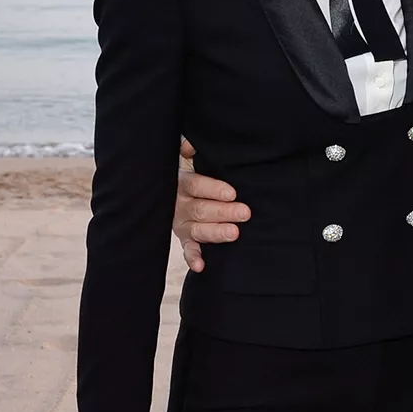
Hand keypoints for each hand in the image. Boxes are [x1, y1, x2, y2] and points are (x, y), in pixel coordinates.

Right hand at [174, 138, 249, 273]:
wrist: (167, 190)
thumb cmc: (189, 170)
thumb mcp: (184, 156)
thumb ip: (187, 148)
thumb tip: (190, 145)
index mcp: (181, 183)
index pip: (196, 186)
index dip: (213, 189)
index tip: (232, 193)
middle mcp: (179, 204)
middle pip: (201, 209)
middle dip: (224, 212)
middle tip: (245, 212)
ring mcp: (181, 223)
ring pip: (198, 230)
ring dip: (216, 233)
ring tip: (234, 233)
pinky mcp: (184, 238)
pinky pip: (187, 249)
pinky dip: (192, 258)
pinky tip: (201, 266)